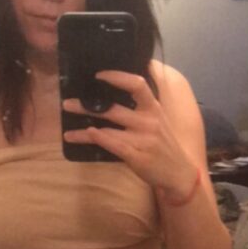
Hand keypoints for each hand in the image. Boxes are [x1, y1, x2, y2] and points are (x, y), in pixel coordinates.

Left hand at [62, 70, 197, 196]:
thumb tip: (117, 90)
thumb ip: (142, 106)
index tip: (98, 75)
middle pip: (113, 109)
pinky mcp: (138, 157)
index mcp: (153, 109)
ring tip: (67, 131)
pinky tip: (86, 135)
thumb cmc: (164, 145)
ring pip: (108, 131)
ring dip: (84, 131)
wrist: (180, 173)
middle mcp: (149, 122)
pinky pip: (114, 145)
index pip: (137, 85)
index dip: (117, 77)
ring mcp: (143, 140)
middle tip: (68, 103)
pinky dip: (99, 139)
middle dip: (87, 106)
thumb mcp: (159, 120)